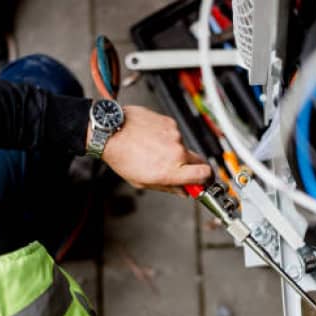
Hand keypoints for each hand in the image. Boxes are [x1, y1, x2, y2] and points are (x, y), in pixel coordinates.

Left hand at [96, 105, 211, 194]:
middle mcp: (176, 152)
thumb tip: (183, 191)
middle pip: (200, 161)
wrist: (110, 130)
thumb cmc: (122, 156)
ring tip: (153, 151)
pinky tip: (151, 139)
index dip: (206, 180)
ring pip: (183, 147)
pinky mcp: (170, 122)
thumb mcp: (142, 182)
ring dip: (174, 151)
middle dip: (192, 167)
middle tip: (179, 169)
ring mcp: (174, 135)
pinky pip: (174, 134)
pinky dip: (166, 138)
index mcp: (170, 171)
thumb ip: (167, 187)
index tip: (202, 182)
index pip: (204, 175)